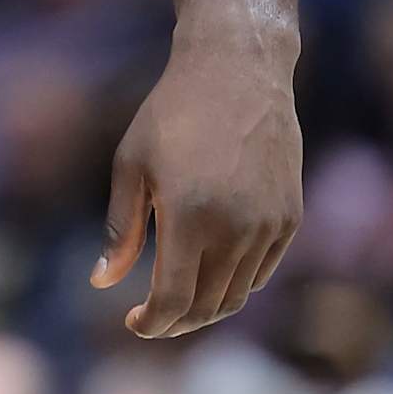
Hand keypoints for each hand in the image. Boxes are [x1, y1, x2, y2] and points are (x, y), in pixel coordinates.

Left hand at [90, 40, 301, 337]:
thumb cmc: (172, 112)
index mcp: (190, 217)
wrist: (237, 70)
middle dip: (176, 322)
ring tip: (178, 296)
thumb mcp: (132, 164)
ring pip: (237, 295)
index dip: (152, 323)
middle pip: (207, 307)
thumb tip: (101, 281)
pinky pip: (261, 271)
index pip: (174, 301)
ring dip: (206, 306)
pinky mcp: (290, 217)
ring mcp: (269, 225)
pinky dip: (235, 283)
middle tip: (152, 317)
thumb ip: (120, 230)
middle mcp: (236, 228)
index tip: (134, 322)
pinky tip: (211, 269)